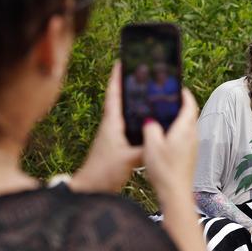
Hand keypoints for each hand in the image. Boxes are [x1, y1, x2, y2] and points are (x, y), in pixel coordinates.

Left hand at [69, 62, 142, 192]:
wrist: (92, 189)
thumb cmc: (103, 172)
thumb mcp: (128, 159)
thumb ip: (145, 148)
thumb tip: (159, 140)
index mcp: (111, 124)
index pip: (114, 94)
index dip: (117, 77)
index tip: (122, 61)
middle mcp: (111, 126)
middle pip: (120, 100)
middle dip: (129, 86)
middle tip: (141, 74)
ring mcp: (113, 136)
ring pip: (126, 114)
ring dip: (134, 104)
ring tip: (148, 94)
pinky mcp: (117, 146)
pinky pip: (129, 128)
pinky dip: (138, 121)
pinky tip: (149, 124)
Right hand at [142, 88, 198, 203]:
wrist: (176, 193)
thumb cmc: (165, 169)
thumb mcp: (151, 145)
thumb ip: (150, 128)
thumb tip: (150, 120)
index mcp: (185, 129)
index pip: (190, 104)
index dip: (184, 94)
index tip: (177, 87)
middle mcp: (192, 136)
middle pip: (190, 114)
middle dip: (180, 105)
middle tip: (167, 99)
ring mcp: (192, 147)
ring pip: (187, 126)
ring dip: (178, 119)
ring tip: (163, 116)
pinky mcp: (189, 156)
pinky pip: (185, 137)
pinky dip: (177, 131)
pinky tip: (164, 137)